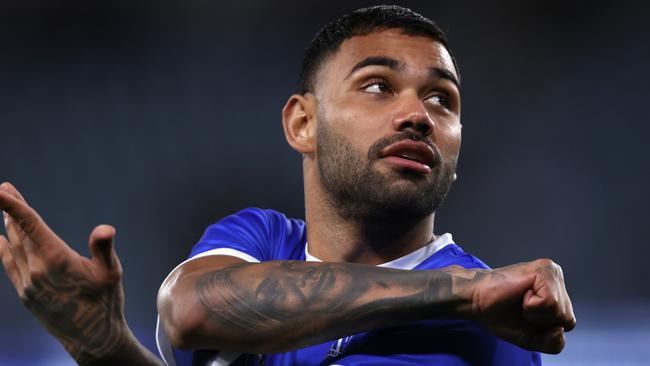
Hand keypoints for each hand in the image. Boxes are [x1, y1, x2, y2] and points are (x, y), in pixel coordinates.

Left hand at [0, 182, 128, 363]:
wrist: (91, 338)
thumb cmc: (105, 302)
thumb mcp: (111, 273)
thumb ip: (104, 248)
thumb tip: (105, 229)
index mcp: (56, 259)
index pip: (31, 225)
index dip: (14, 205)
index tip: (1, 190)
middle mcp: (36, 270)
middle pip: (19, 232)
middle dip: (11, 210)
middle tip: (4, 189)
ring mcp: (27, 284)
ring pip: (13, 247)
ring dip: (9, 227)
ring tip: (5, 211)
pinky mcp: (25, 295)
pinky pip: (10, 265)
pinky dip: (4, 249)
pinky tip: (1, 240)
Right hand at [453, 259, 575, 353]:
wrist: (476, 301)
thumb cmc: (500, 314)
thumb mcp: (532, 338)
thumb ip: (553, 343)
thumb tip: (560, 328)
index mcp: (556, 291)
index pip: (567, 323)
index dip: (543, 328)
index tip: (524, 314)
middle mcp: (557, 278)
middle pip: (566, 318)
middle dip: (541, 322)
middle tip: (521, 308)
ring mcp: (552, 271)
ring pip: (560, 311)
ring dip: (535, 314)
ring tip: (520, 300)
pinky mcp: (544, 270)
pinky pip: (550, 303)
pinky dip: (532, 306)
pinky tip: (521, 294)